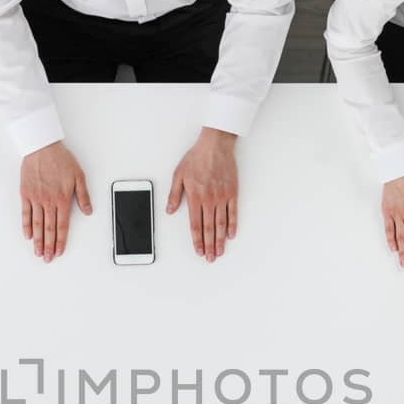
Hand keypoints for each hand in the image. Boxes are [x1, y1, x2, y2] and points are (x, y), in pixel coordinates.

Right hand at [20, 141, 90, 260]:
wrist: (42, 147)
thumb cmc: (60, 159)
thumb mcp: (78, 176)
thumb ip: (83, 196)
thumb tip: (88, 211)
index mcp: (62, 199)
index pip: (62, 226)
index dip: (61, 240)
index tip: (59, 251)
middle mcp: (48, 201)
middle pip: (49, 229)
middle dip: (49, 246)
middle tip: (48, 258)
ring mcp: (36, 199)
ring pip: (37, 224)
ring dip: (38, 240)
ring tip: (38, 252)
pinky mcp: (26, 194)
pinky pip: (25, 214)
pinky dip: (26, 226)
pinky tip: (28, 235)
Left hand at [166, 128, 237, 262]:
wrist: (215, 145)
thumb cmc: (197, 158)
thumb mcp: (178, 175)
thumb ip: (174, 195)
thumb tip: (170, 211)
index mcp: (195, 197)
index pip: (195, 225)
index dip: (197, 240)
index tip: (198, 250)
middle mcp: (209, 200)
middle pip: (208, 228)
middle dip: (209, 246)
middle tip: (210, 258)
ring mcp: (222, 197)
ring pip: (221, 224)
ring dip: (220, 240)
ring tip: (220, 252)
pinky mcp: (232, 193)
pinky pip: (233, 213)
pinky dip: (232, 225)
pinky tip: (231, 235)